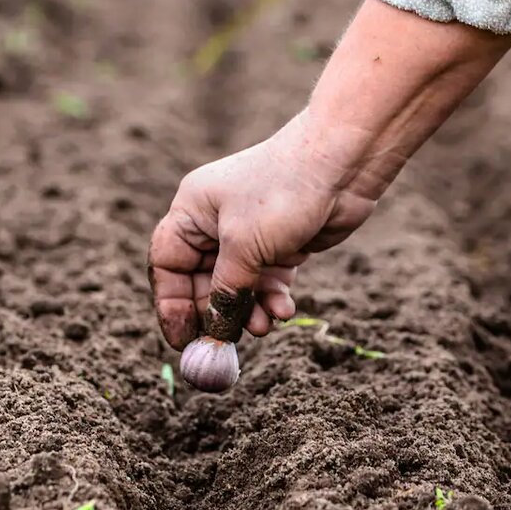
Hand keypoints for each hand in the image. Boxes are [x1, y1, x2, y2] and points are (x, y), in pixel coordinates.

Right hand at [147, 122, 372, 349]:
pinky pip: (268, 281)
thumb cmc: (283, 193)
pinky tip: (284, 311)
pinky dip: (273, 298)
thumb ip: (227, 292)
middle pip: (203, 281)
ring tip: (264, 326)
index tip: (182, 339)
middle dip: (217, 313)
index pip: (168, 264)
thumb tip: (214, 332)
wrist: (343, 165)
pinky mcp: (282, 244)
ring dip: (249, 310)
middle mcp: (216, 222)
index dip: (171, 303)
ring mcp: (251, 234)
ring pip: (239, 286)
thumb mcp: (245, 246)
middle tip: (227, 344)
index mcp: (192, 211)